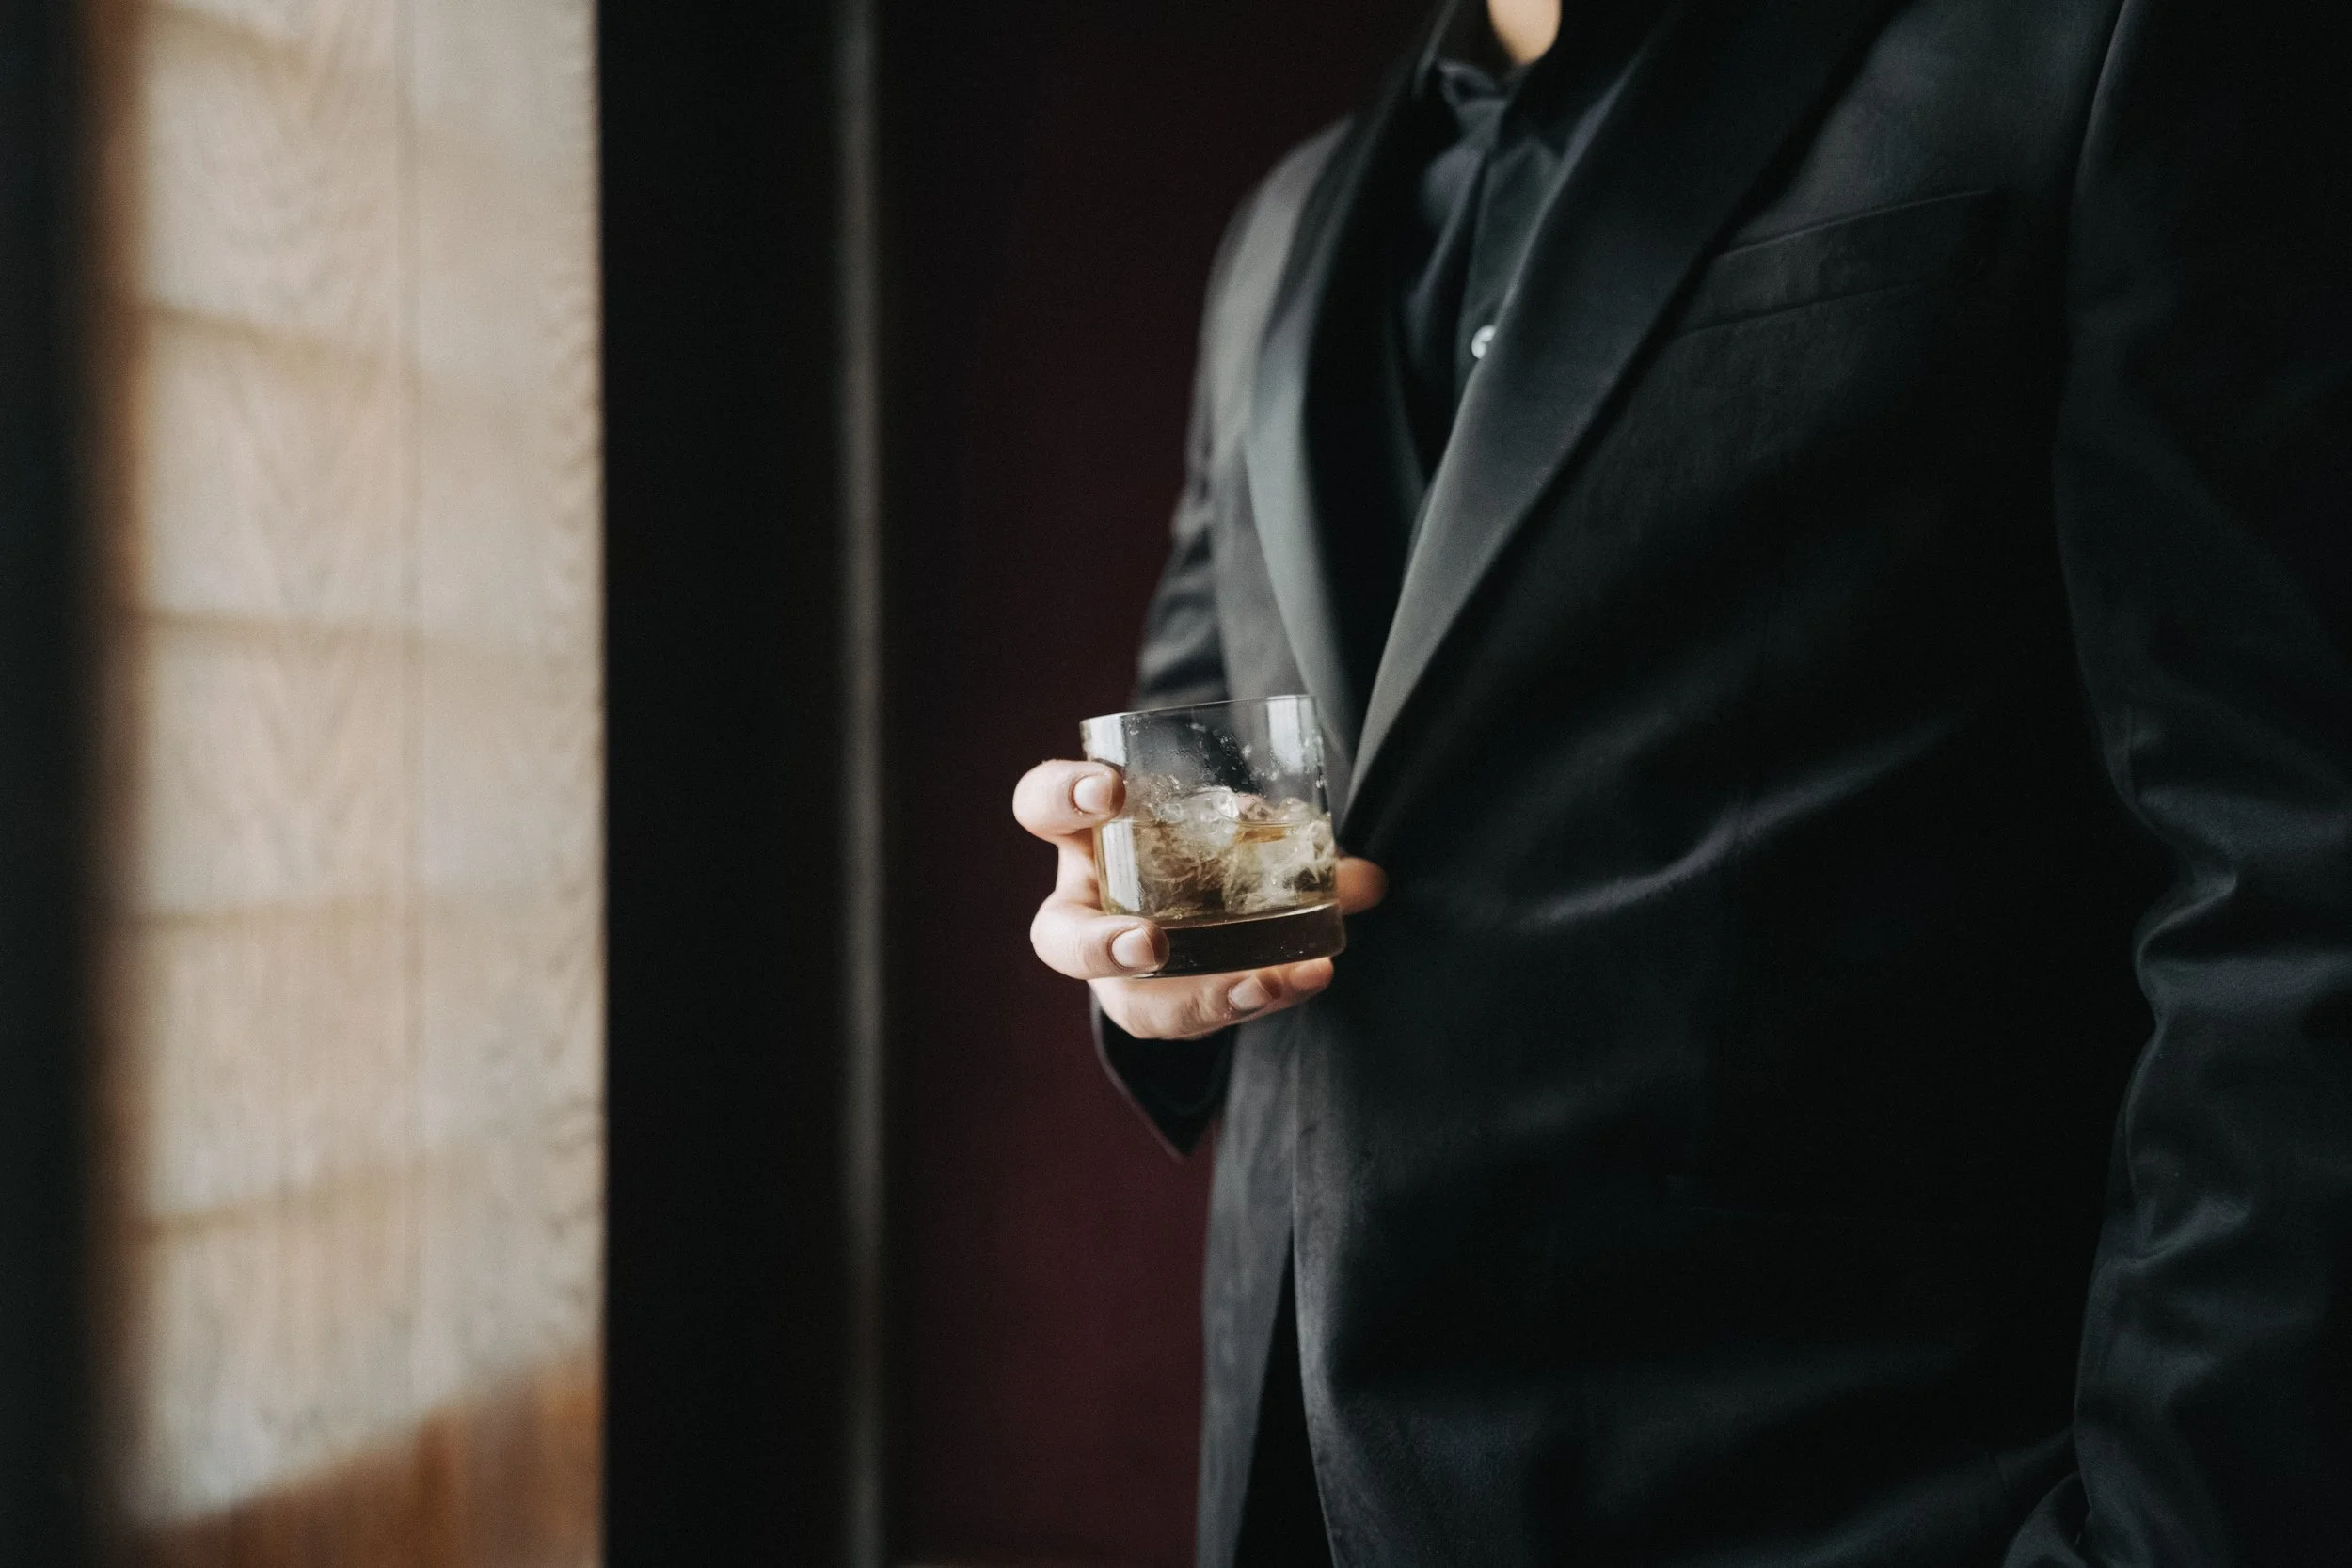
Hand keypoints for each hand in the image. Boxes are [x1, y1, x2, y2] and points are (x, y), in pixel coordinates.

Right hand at [1015, 757, 1386, 1038]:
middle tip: (1152, 943)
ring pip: (1131, 1004)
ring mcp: (1124, 970)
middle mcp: (1091, 909)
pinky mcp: (1167, 1009)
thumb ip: (1290, 837)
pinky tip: (1301, 981)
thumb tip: (1369, 880)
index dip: (1063, 797)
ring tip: (1262, 984)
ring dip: (1196, 998)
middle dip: (1100, 945)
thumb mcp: (1232, 824)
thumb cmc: (1203, 847)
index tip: (1111, 789)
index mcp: (1088, 840)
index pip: (1044, 808)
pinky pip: (1196, 1020)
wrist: (1207, 898)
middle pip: (1059, 939)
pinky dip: (1253, 999)